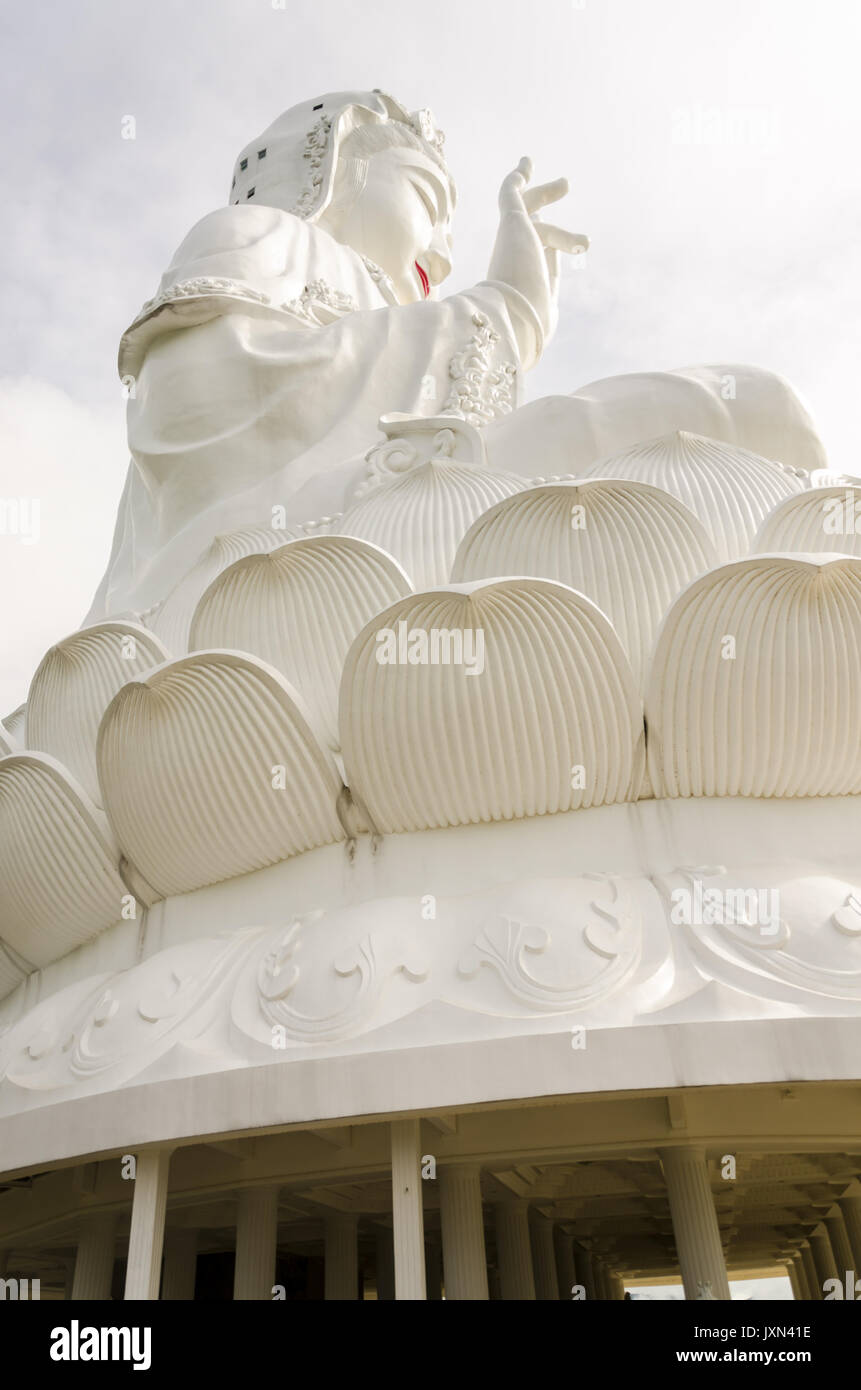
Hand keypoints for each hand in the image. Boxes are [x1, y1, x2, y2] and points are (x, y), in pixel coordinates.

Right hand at [488, 156, 587, 345]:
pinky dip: (518, 178)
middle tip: (566, 188)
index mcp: (522, 274)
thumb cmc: (530, 321)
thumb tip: (550, 313)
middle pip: (533, 227)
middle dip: (549, 210)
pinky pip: (510, 193)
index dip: (558, 243)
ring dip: (546, 192)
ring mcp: (510, 238)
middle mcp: (512, 255)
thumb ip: (547, 298)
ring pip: (529, 210)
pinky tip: (527, 162)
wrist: (512, 316)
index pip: (541, 251)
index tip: (580, 247)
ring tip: (567, 184)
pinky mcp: (511, 222)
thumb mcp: (545, 310)